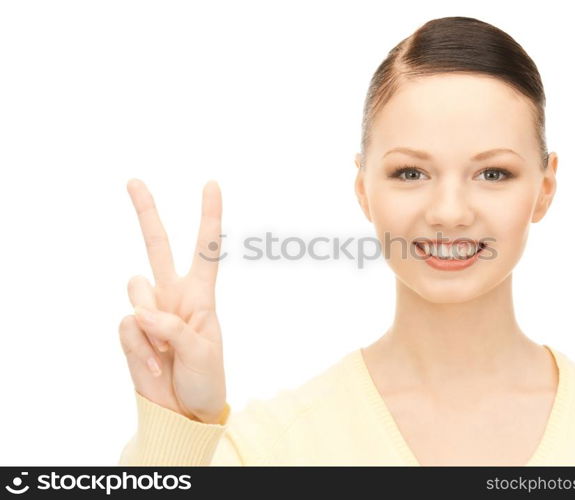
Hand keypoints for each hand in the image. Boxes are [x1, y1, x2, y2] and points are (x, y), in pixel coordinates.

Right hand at [118, 179, 226, 424]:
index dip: (209, 218)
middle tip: (134, 181)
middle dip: (146, 213)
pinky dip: (141, 347)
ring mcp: (150, 312)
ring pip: (136, 288)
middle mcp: (173, 296)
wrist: (183, 410)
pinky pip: (127, 325)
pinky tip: (154, 364)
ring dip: (150, 322)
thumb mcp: (204, 355)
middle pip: (157, 247)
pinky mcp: (131, 331)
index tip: (211, 185)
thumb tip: (142, 310)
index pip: (205, 250)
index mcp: (201, 296)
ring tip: (167, 352)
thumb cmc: (206, 380)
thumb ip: (175, 328)